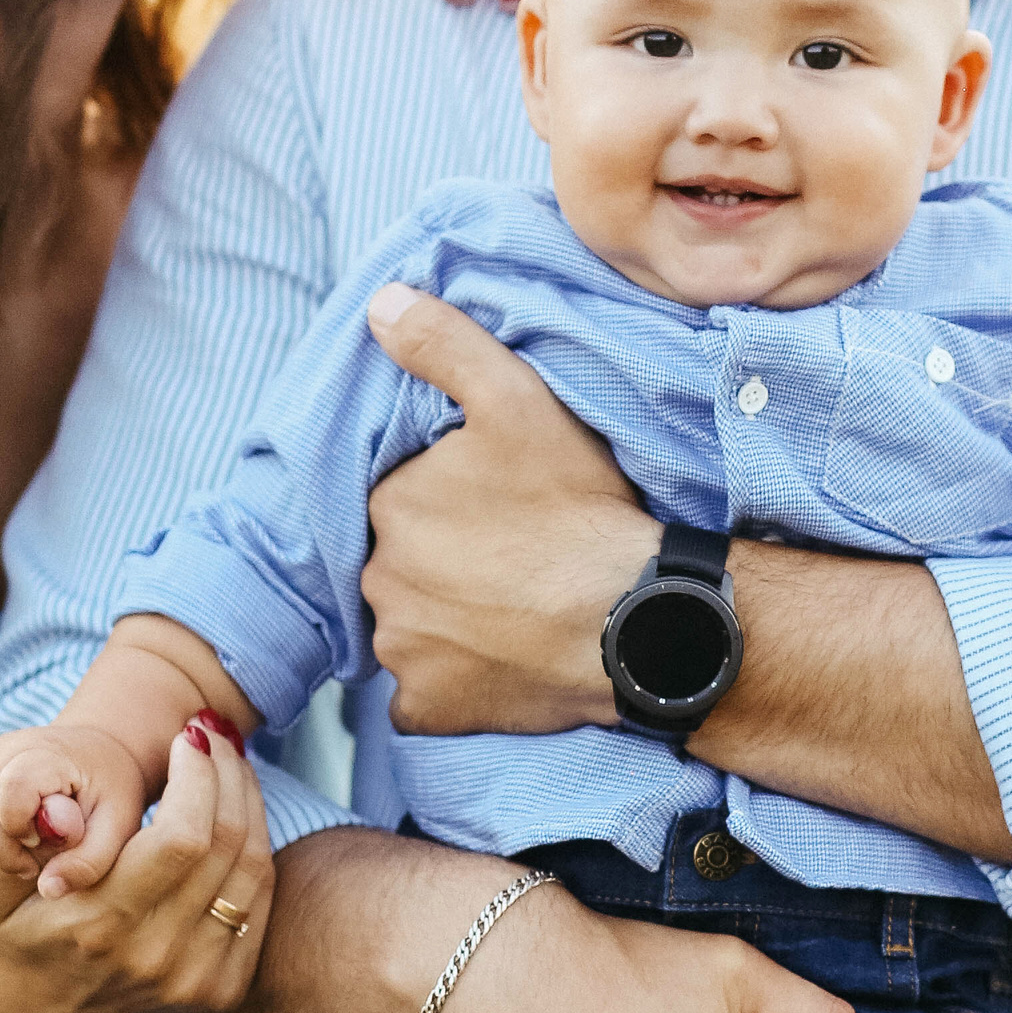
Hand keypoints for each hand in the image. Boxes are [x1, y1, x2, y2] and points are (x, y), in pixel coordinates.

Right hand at [0, 717, 154, 895]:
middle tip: (34, 865)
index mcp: (47, 753)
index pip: (12, 790)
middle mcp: (7, 747)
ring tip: (20, 855)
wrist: (98, 754)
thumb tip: (46, 890)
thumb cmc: (111, 793)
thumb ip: (88, 861)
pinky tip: (4, 846)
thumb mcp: (118, 829)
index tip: (45, 846)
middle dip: (3, 851)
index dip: (21, 830)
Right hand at [0, 720, 272, 1012]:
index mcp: (100, 923)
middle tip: (214, 735)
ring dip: (249, 804)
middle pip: (227, 845)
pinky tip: (237, 813)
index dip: (198, 777)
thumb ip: (19, 836)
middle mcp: (156, 955)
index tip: (186, 738)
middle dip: (228, 774)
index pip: (182, 838)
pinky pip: (259, 904)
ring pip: (252, 870)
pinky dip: (255, 849)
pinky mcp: (221, 989)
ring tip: (229, 763)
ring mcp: (194, 978)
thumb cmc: (11, 931)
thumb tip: (62, 803)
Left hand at [363, 288, 651, 733]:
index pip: (404, 499)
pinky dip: (451, 686)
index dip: (451, 501)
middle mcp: (379, 580)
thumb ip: (445, 345)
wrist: (631, 621)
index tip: (502, 508)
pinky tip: (499, 665)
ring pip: (411, 629)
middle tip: (514, 560)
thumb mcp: (519, 401)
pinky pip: (424, 697)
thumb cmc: (579, 508)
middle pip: (403, 564)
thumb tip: (381, 303)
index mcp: (392, 504)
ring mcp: (401, 651)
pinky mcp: (428, 709)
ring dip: (446, 622)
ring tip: (514, 612)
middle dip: (444, 562)